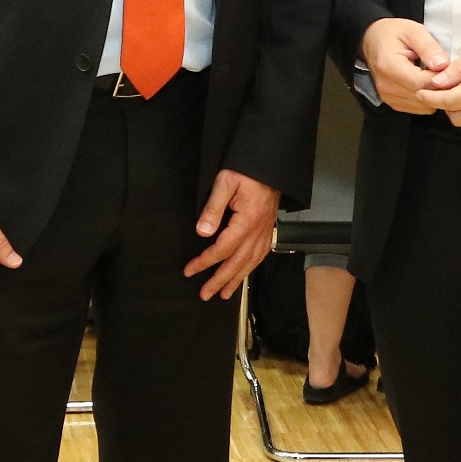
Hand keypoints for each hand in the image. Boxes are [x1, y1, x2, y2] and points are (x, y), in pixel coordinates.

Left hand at [184, 169, 279, 300]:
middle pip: (237, 263)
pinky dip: (250, 269)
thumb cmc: (246, 171)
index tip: (189, 271)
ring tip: (223, 295)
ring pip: (250, 263)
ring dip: (236, 280)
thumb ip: (213, 208)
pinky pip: (260, 256)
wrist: (271, 166)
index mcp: (246, 221)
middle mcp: (257, 232)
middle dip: (219, 280)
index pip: (222, 248)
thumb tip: (202, 233)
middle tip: (204, 295)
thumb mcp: (225, 183)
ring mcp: (265, 233)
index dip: (205, 261)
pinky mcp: (268, 230)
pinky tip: (243, 274)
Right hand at [360, 17, 448, 113]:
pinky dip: (428, 99)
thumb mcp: (414, 31)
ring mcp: (388, 97)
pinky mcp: (393, 103)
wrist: (373, 40)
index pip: (421, 82)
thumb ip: (429, 47)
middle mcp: (386, 86)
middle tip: (447, 72)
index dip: (440, 77)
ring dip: (435, 94)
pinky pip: (419, 108)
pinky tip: (427, 83)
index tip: (449, 67)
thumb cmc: (393, 33)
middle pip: (424, 97)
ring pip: (424, 106)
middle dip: (440, 87)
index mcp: (389, 66)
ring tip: (436, 76)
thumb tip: (443, 65)